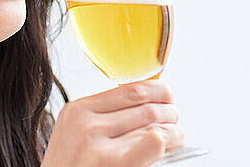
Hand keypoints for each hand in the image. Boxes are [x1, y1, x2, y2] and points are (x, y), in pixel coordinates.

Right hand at [41, 80, 183, 166]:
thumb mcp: (74, 135)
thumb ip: (99, 118)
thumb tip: (143, 104)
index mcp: (76, 111)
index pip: (129, 90)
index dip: (156, 90)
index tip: (165, 96)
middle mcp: (86, 124)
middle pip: (144, 104)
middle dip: (168, 109)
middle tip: (173, 118)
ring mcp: (99, 145)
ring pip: (153, 122)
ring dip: (173, 128)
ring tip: (175, 135)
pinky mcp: (115, 163)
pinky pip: (154, 141)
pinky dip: (169, 141)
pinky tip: (170, 146)